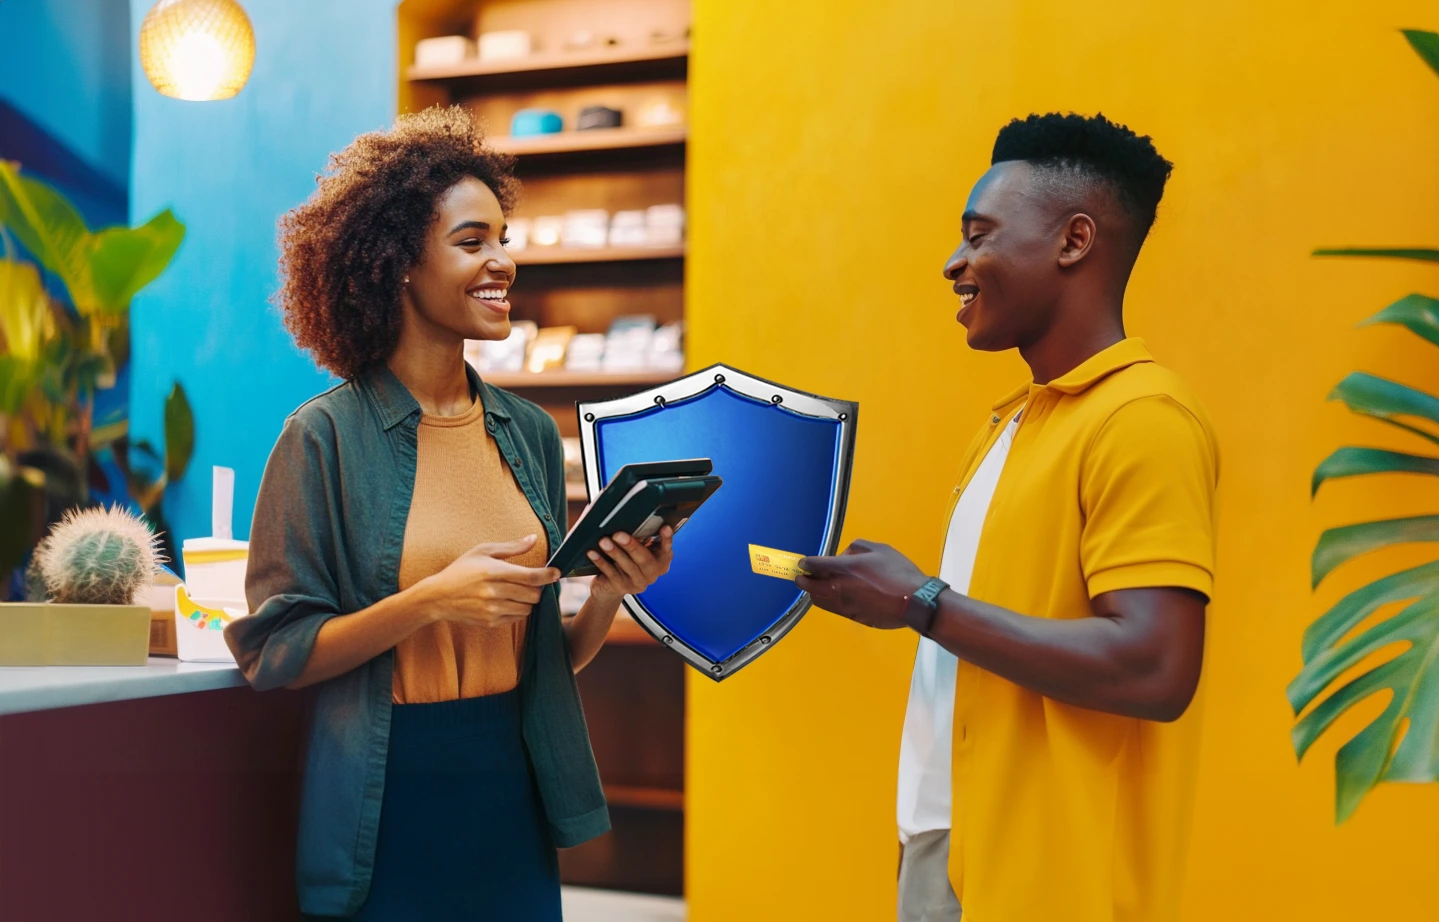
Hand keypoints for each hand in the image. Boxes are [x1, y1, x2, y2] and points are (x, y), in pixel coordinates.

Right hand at [419, 534, 560, 627]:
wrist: (438, 597)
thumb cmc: (461, 570)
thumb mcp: (482, 552)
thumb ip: (511, 547)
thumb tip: (533, 538)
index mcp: (493, 572)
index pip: (530, 576)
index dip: (547, 575)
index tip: (557, 573)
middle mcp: (494, 592)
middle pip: (533, 594)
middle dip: (537, 588)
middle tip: (531, 582)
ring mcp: (492, 609)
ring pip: (527, 608)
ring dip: (528, 600)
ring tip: (517, 592)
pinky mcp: (490, 622)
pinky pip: (516, 618)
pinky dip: (518, 610)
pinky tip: (508, 601)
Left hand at [586, 527, 674, 603]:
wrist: (611, 585)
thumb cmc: (626, 559)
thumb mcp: (636, 549)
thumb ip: (640, 536)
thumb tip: (631, 516)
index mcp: (661, 561)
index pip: (666, 549)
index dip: (667, 539)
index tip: (665, 527)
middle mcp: (652, 574)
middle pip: (644, 559)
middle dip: (631, 546)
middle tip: (618, 534)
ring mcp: (637, 583)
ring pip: (627, 566)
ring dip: (615, 552)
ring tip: (604, 541)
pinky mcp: (621, 587)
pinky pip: (610, 573)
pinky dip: (601, 562)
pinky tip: (593, 552)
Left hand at [797, 539, 928, 628]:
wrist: (913, 602)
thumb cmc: (898, 572)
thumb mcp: (879, 549)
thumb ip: (856, 548)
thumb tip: (844, 556)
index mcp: (844, 569)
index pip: (815, 565)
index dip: (806, 563)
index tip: (803, 563)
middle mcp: (839, 589)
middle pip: (810, 587)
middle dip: (803, 580)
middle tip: (801, 576)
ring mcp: (845, 605)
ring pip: (819, 601)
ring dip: (814, 593)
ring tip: (816, 587)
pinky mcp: (852, 617)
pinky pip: (833, 609)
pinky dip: (828, 602)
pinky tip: (834, 596)